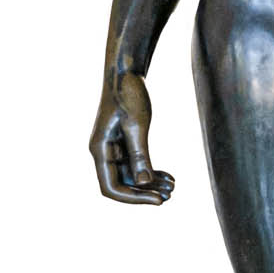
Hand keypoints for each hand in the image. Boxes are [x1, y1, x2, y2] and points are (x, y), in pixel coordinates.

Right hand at [90, 71, 175, 206]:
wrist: (126, 72)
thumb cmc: (128, 94)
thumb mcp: (136, 125)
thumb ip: (140, 155)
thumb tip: (143, 183)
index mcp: (100, 150)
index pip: (112, 187)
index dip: (134, 199)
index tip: (158, 201)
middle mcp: (103, 152)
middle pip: (122, 184)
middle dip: (145, 192)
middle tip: (170, 195)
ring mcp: (113, 148)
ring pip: (131, 176)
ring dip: (151, 183)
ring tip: (173, 186)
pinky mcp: (123, 143)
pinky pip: (136, 164)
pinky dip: (151, 171)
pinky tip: (169, 176)